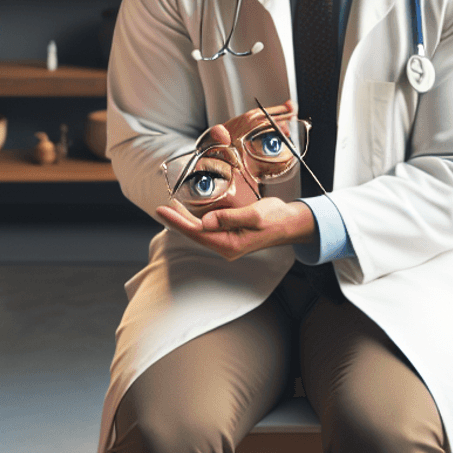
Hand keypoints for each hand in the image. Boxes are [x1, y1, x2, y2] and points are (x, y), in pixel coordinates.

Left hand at [156, 100, 315, 258]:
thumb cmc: (275, 218)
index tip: (162, 210)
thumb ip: (229, 218)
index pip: (196, 232)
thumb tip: (206, 221)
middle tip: (163, 206)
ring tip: (174, 206)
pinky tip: (193, 211)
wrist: (290, 223)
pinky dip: (198, 219)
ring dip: (187, 219)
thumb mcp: (253, 214)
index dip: (177, 221)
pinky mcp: (232, 235)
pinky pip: (210, 228)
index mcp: (229, 244)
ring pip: (201, 231)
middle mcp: (226, 246)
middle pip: (195, 233)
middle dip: (178, 220)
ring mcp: (228, 241)